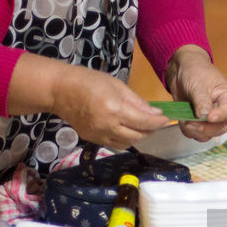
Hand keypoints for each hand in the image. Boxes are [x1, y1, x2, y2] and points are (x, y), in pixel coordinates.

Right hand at [50, 64, 171, 148]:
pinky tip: (125, 129)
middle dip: (150, 130)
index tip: (166, 119)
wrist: (60, 91)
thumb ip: (137, 101)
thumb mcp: (117, 85)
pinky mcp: (93, 140)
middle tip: (153, 121)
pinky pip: (115, 144)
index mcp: (115, 109)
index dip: (158, 122)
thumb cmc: (89, 81)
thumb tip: (155, 113)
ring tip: (140, 125)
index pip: (144, 122)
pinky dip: (125, 138)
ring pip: (128, 143)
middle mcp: (108, 126)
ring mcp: (99, 135)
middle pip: (138, 136)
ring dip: (138, 136)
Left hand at [165, 45, 226, 140]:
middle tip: (190, 123)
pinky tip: (182, 120)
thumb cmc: (195, 71)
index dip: (219, 116)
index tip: (208, 117)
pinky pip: (195, 134)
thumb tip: (204, 116)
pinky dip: (187, 130)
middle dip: (204, 128)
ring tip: (184, 121)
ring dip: (194, 131)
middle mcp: (222, 111)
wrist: (182, 71)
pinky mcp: (199, 123)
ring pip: (207, 134)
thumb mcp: (198, 83)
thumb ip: (202, 100)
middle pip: (219, 128)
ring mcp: (210, 119)